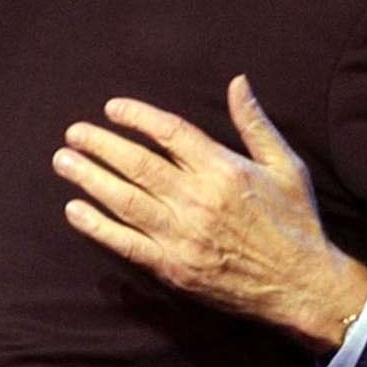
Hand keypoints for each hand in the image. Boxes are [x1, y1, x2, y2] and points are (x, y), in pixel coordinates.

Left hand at [52, 75, 366, 353]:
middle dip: (101, 145)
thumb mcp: (286, 164)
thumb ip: (255, 124)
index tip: (113, 108)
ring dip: (90, 179)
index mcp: (225, 169)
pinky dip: (98, 227)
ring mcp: (183, 236)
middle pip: (138, 164)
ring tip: (64, 162)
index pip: (170, 132)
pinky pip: (127, 243)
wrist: (301, 283)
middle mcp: (199, 200)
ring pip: (126, 201)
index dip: (137, 116)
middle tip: (73, 133)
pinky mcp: (174, 267)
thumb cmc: (295, 220)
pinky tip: (75, 211)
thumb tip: (238, 82)